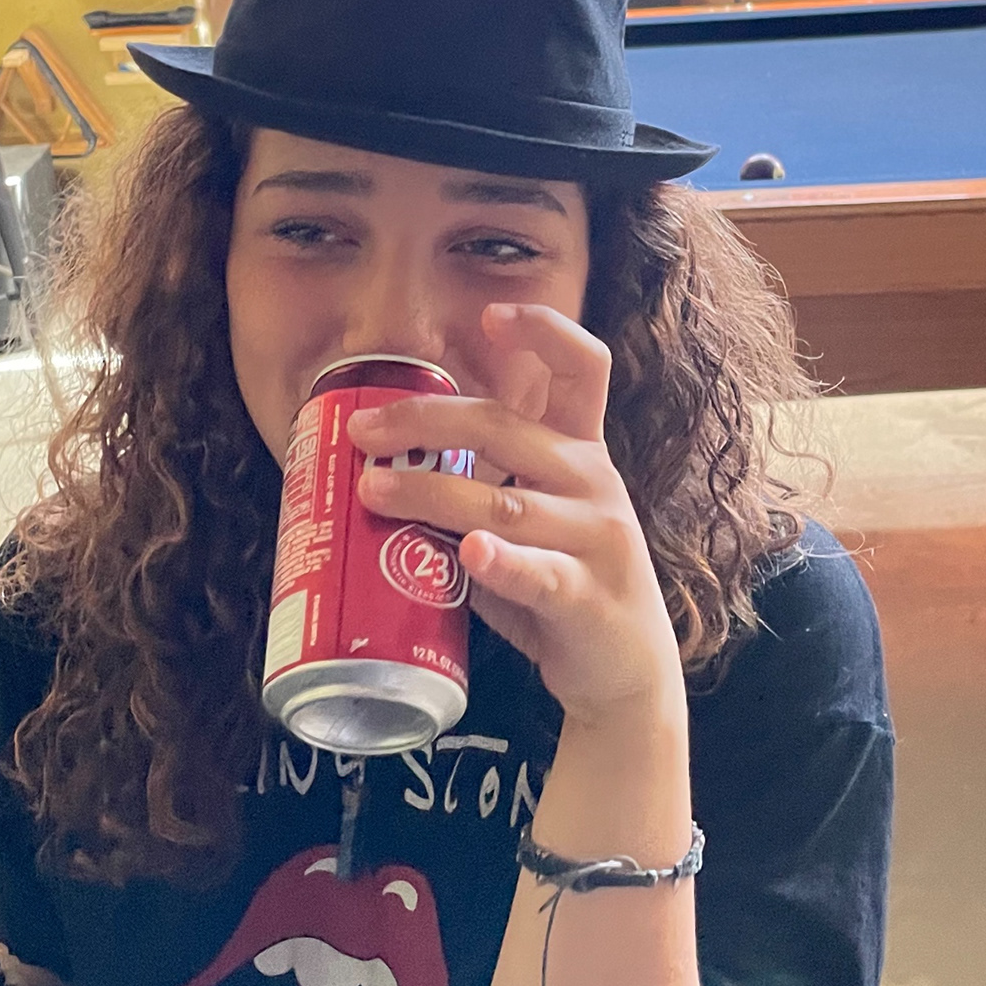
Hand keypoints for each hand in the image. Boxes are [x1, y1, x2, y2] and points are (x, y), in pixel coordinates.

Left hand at [349, 304, 684, 730]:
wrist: (624, 673)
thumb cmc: (559, 584)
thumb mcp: (531, 516)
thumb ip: (482, 481)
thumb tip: (382, 456)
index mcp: (581, 452)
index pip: (582, 369)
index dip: (544, 330)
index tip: (491, 313)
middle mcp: (594, 482)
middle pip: (506, 428)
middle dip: (426, 421)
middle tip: (362, 430)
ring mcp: (596, 538)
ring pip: (503, 503)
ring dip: (430, 494)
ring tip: (372, 491)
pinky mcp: (587, 596)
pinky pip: (538, 574)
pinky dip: (501, 564)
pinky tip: (469, 555)